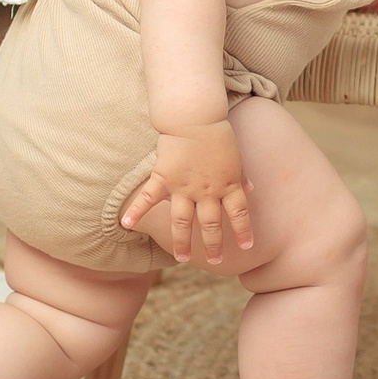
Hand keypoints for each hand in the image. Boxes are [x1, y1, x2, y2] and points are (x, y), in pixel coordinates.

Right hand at [120, 119, 250, 264]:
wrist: (194, 117)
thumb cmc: (217, 133)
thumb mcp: (235, 156)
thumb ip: (241, 175)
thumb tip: (251, 190)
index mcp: (228, 184)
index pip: (239, 213)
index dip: (243, 231)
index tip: (246, 247)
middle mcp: (207, 191)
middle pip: (211, 224)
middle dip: (213, 245)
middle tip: (215, 261)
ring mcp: (184, 187)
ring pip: (183, 221)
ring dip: (182, 241)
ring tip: (182, 258)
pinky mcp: (164, 177)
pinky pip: (149, 198)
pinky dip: (137, 211)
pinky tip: (127, 225)